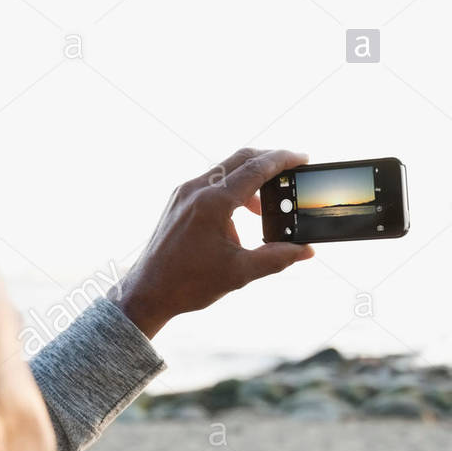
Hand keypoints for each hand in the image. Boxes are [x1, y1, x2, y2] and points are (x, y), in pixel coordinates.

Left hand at [113, 148, 314, 337]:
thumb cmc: (188, 283)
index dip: (283, 161)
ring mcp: (184, 193)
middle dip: (269, 163)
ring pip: (225, 170)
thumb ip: (277, 258)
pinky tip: (239, 216)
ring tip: (265, 210)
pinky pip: (211, 183)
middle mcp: (196, 189)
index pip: (256, 169)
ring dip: (250, 181)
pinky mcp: (178, 200)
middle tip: (291, 172)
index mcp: (212, 202)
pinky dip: (231, 191)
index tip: (303, 158)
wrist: (147, 292)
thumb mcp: (240, 272)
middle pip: (241, 159)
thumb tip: (305, 251)